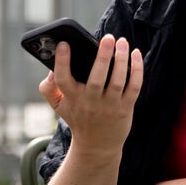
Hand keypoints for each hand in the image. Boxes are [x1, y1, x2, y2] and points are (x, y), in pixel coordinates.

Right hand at [39, 34, 143, 160]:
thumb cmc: (78, 118)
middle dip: (102, 56)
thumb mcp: (58, 106)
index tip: (64, 44)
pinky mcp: (126, 107)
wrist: (97, 146)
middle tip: (107, 38)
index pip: (63, 79)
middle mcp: (90, 102)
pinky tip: (136, 54)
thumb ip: (48, 88)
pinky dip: (136, 70)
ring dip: (122, 60)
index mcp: (72, 98)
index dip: (62, 62)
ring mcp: (109, 105)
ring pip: (118, 81)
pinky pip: (134, 87)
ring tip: (122, 42)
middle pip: (96, 78)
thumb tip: (50, 69)